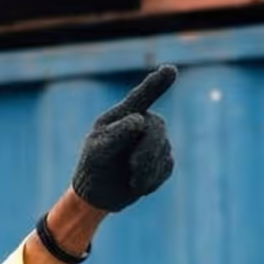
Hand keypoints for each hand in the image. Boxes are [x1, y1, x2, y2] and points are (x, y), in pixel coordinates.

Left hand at [70, 65, 177, 212]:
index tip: (170, 70)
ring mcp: (156, 140)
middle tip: (132, 169)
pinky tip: (137, 184)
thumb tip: (139, 121)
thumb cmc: (93, 167)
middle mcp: (143, 122)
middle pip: (157, 128)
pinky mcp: (163, 159)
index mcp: (123, 115)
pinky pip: (166, 167)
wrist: (99, 193)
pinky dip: (152, 180)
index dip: (156, 84)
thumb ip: (116, 135)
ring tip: (131, 180)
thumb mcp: (97, 152)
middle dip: (147, 151)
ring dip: (147, 170)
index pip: (142, 96)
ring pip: (163, 150)